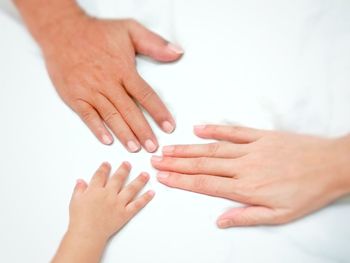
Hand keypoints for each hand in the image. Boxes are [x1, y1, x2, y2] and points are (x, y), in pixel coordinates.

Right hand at [41, 14, 182, 151]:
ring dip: (124, 134)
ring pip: (111, 116)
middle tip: (153, 147)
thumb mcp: (130, 29)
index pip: (146, 95)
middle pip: (130, 111)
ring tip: (136, 148)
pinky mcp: (75, 96)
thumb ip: (154, 43)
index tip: (169, 127)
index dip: (159, 113)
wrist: (62, 32)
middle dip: (143, 131)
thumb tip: (177, 52)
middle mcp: (108, 83)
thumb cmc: (97, 32)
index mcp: (124, 70)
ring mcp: (91, 91)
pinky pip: (87, 116)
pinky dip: (97, 129)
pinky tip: (107, 140)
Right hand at [52, 162, 153, 262]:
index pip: (101, 175)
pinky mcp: (125, 213)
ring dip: (139, 180)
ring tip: (145, 174)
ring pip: (131, 188)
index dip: (104, 168)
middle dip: (124, 169)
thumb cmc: (79, 219)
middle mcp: (109, 194)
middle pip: (118, 178)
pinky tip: (151, 192)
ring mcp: (118, 203)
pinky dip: (145, 198)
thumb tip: (80, 181)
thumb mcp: (75, 201)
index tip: (107, 164)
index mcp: (95, 190)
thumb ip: (79, 189)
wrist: (87, 233)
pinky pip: (137, 204)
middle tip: (128, 163)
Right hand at [151, 125, 349, 227]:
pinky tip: (198, 129)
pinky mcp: (260, 136)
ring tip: (169, 148)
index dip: (180, 180)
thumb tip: (220, 221)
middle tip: (156, 159)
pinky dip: (215, 130)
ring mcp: (251, 148)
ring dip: (188, 149)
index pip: (205, 184)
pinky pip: (233, 132)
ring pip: (212, 149)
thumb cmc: (306, 192)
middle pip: (202, 165)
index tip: (163, 177)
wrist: (331, 166)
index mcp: (246, 188)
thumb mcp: (279, 215)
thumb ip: (247, 216)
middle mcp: (244, 166)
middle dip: (176, 162)